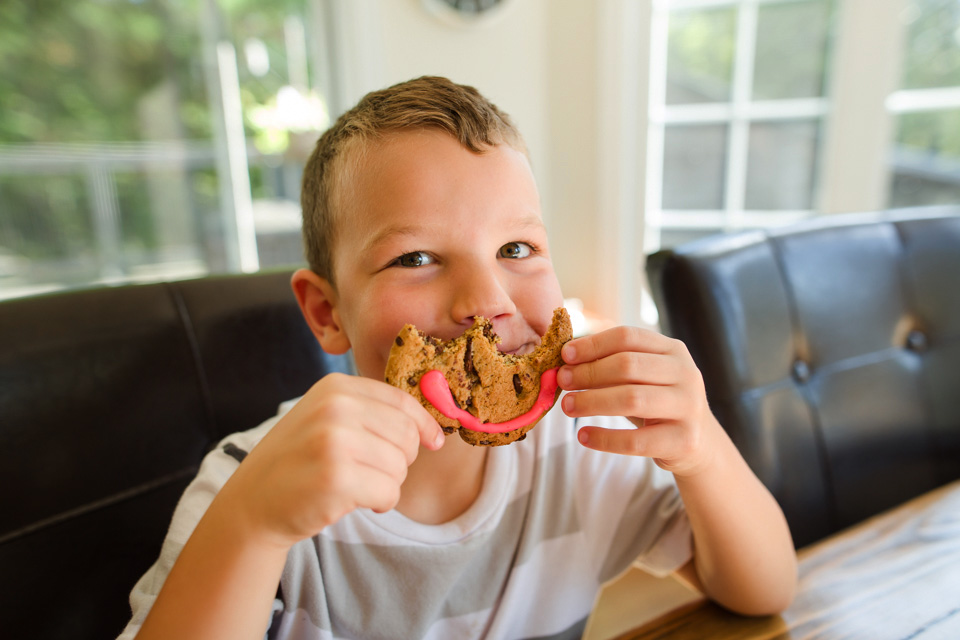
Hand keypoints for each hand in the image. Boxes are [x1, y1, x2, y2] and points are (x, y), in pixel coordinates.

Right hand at [217, 373, 444, 548]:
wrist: (252, 502)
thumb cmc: (298, 461)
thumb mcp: (327, 420)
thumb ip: (370, 413)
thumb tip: (430, 426)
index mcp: (335, 388)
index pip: (402, 401)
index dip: (424, 425)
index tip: (433, 442)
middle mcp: (334, 408)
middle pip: (406, 434)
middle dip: (400, 460)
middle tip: (372, 472)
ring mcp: (333, 441)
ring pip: (400, 466)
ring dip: (387, 483)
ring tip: (355, 485)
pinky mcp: (336, 479)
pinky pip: (389, 492)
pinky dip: (380, 502)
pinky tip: (354, 500)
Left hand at [556, 326, 719, 476]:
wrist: (699, 442)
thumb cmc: (658, 403)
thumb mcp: (644, 377)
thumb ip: (612, 365)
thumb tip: (565, 364)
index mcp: (673, 350)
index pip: (627, 337)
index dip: (593, 345)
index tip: (565, 356)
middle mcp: (685, 373)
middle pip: (627, 365)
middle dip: (588, 373)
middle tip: (562, 381)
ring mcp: (688, 407)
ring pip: (631, 399)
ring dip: (592, 402)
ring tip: (567, 407)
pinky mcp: (684, 440)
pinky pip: (636, 441)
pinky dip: (605, 438)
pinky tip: (583, 437)